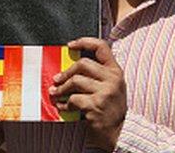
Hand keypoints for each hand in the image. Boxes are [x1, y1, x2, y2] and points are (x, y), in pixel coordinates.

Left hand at [50, 37, 125, 151]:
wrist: (119, 131)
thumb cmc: (111, 108)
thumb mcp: (111, 86)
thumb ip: (98, 74)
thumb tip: (72, 66)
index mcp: (116, 71)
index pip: (102, 47)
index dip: (84, 42)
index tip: (70, 45)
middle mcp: (112, 79)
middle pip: (83, 63)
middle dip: (66, 72)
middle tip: (56, 79)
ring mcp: (105, 92)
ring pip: (76, 81)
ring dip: (61, 88)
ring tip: (55, 93)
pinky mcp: (95, 105)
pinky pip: (73, 99)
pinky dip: (64, 104)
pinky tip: (62, 107)